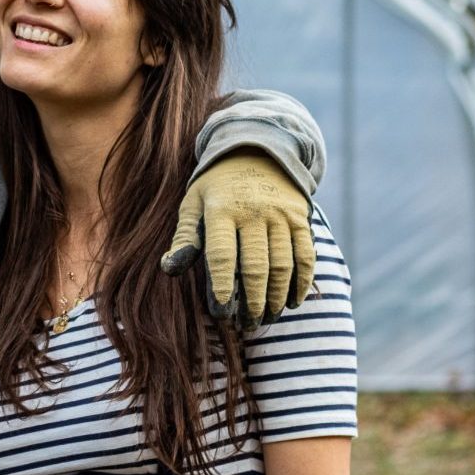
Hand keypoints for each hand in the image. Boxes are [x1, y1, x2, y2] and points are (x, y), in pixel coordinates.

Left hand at [160, 151, 313, 325]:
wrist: (257, 150)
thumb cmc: (217, 187)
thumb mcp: (193, 203)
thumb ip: (184, 237)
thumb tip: (169, 270)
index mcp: (221, 210)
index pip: (221, 255)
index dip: (222, 286)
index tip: (221, 313)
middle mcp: (253, 212)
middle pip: (255, 266)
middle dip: (251, 301)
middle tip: (246, 324)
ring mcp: (280, 215)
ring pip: (282, 265)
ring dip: (276, 297)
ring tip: (267, 318)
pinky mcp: (300, 218)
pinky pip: (305, 255)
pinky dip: (302, 282)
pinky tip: (292, 302)